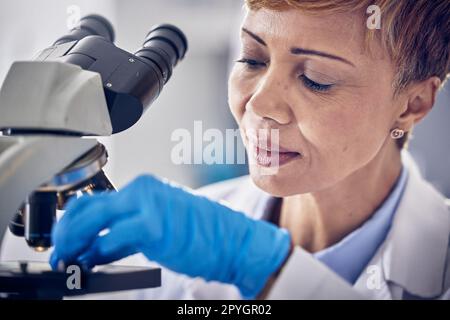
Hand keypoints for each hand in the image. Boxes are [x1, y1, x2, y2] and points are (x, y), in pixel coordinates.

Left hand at [50, 174, 291, 297]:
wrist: (234, 240)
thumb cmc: (201, 233)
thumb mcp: (159, 220)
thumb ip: (125, 227)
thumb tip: (93, 243)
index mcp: (143, 187)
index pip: (93, 199)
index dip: (70, 221)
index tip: (62, 239)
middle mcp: (142, 190)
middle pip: (86, 208)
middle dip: (65, 233)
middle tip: (59, 254)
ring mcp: (147, 206)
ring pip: (92, 223)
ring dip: (74, 244)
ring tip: (69, 262)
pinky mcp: (153, 227)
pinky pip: (111, 242)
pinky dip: (96, 255)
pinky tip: (90, 263)